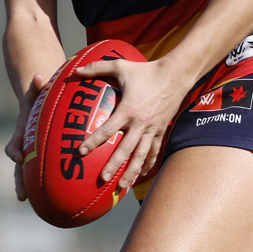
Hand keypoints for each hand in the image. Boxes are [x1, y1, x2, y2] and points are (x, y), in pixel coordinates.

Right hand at [5, 73, 45, 200]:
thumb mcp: (39, 90)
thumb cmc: (41, 96)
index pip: (14, 144)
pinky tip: (69, 195)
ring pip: (33, 174)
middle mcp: (26, 146)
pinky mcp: (45, 156)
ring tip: (42, 206)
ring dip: (34, 189)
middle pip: (20, 167)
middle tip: (21, 196)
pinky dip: (55, 182)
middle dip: (20, 181)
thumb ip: (38, 86)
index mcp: (22, 133)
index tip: (18, 157)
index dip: (14, 151)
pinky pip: (49, 170)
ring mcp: (34, 153)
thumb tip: (39, 76)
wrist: (40, 102)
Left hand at [76, 57, 184, 189]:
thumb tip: (77, 69)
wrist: (176, 75)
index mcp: (128, 109)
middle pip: (125, 149)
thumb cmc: (146, 70)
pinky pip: (154, 150)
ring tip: (122, 185)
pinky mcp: (162, 130)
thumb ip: (98, 67)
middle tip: (102, 178)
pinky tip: (141, 174)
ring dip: (132, 171)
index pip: (108, 129)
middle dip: (113, 165)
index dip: (93, 141)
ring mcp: (153, 128)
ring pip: (141, 155)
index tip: (81, 152)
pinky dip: (148, 163)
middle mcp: (141, 123)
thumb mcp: (121, 65)